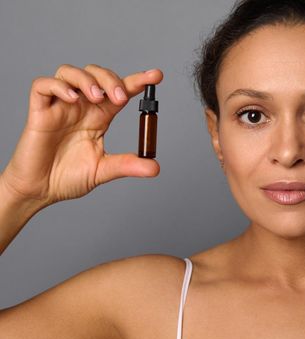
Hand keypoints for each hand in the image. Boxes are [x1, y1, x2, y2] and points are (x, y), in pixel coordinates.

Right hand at [1, 64, 162, 207]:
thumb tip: (155, 167)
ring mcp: (60, 107)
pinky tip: (72, 98)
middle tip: (120, 97)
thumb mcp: (104, 170)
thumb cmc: (67, 177)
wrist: (40, 191)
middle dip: (111, 79)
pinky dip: (58, 86)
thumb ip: (128, 165)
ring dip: (87, 78)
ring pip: (70, 72)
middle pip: (97, 74)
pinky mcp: (39, 112)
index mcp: (99, 117)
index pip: (120, 91)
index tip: (156, 76)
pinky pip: (43, 86)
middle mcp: (81, 107)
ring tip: (96, 96)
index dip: (137, 81)